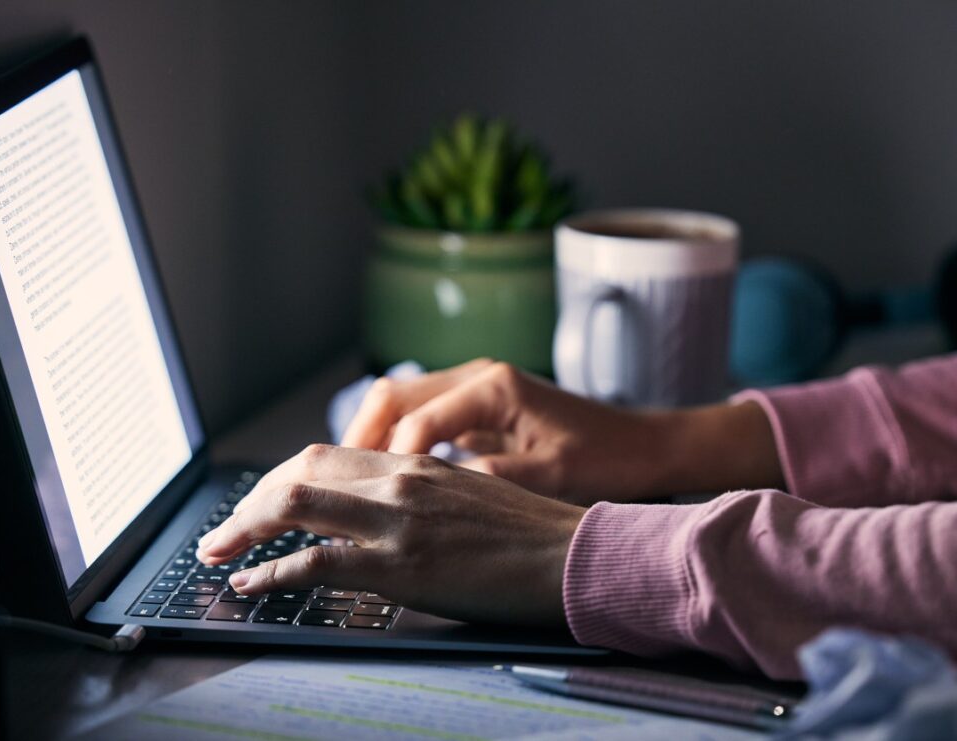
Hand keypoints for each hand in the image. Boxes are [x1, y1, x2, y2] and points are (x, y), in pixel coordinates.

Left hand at [196, 444, 585, 626]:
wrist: (573, 555)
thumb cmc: (530, 532)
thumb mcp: (467, 495)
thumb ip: (417, 495)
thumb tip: (372, 516)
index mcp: (416, 462)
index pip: (326, 456)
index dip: (280, 478)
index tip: (259, 503)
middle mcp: (399, 479)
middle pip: (299, 471)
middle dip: (249, 500)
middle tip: (223, 529)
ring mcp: (397, 519)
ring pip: (295, 503)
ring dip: (243, 527)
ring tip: (217, 551)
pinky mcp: (400, 564)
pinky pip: (315, 561)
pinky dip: (272, 571)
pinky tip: (252, 582)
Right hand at [342, 360, 784, 504]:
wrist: (643, 447)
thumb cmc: (607, 460)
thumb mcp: (552, 477)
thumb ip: (492, 480)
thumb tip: (432, 491)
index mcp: (495, 387)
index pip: (418, 419)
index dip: (391, 460)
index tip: (377, 499)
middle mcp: (478, 377)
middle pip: (393, 396)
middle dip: (361, 437)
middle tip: (340, 484)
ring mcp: (475, 389)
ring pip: (400, 402)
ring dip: (372, 437)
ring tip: (352, 480)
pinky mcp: (478, 408)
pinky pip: (420, 416)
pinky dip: (395, 441)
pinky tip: (386, 475)